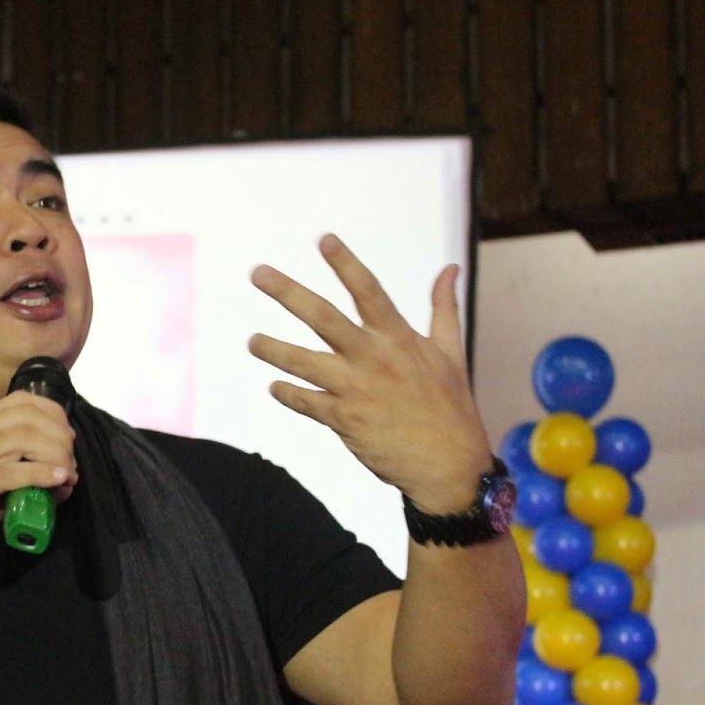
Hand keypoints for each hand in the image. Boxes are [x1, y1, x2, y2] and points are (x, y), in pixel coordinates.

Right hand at [0, 391, 77, 568]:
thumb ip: (8, 475)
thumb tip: (49, 480)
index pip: (19, 401)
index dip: (52, 414)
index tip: (66, 439)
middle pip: (28, 416)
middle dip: (59, 436)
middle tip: (70, 464)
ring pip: (23, 437)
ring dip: (56, 455)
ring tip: (67, 476)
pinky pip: (11, 471)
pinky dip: (42, 473)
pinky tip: (58, 480)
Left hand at [246, 234, 492, 513]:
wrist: (448, 465)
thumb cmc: (451, 407)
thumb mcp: (451, 352)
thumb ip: (443, 308)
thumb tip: (449, 268)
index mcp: (399, 338)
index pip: (368, 291)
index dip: (345, 263)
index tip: (324, 239)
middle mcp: (374, 358)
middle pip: (322, 317)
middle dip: (288, 292)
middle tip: (258, 273)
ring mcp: (356, 389)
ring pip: (303, 361)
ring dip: (273, 349)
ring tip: (252, 341)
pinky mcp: (344, 420)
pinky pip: (305, 402)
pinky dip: (287, 394)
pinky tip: (274, 387)